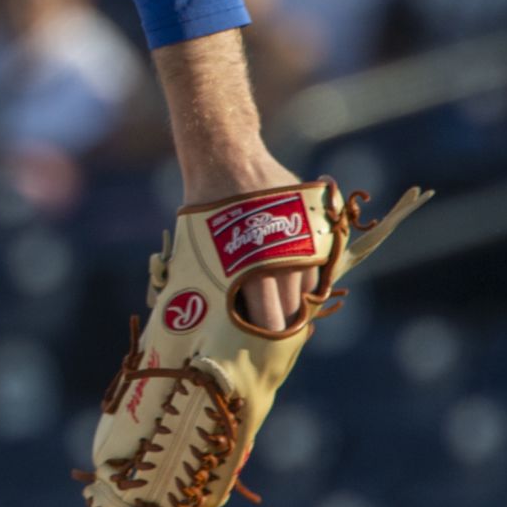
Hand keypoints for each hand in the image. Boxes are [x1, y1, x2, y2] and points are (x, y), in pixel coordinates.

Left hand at [181, 149, 318, 333]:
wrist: (226, 156)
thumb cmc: (203, 208)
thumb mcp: (193, 247)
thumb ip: (201, 283)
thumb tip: (189, 321)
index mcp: (250, 268)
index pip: (270, 322)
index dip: (265, 340)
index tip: (258, 350)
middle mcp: (282, 258)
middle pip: (292, 310)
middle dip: (280, 324)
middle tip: (267, 335)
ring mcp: (302, 241)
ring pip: (307, 287)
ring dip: (295, 300)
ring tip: (278, 307)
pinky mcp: (314, 225)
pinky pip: (316, 263)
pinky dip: (305, 275)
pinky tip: (289, 279)